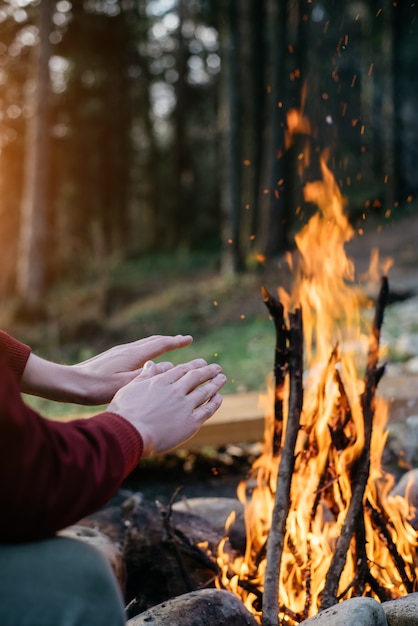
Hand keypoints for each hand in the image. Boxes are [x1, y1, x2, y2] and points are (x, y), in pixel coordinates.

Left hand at [21, 335, 192, 404]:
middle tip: (184, 340)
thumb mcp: (126, 385)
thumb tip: (170, 367)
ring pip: (144, 344)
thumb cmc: (97, 388)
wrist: (72, 383)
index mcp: (133, 355)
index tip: (189, 339)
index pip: (160, 344)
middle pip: (153, 341)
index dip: (176, 341)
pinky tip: (146, 358)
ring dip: (159, 343)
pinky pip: (137, 349)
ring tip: (169, 346)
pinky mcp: (113, 357)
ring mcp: (119, 352)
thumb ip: (148, 376)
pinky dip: (148, 349)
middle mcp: (128, 349)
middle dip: (170, 340)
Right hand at [107, 359, 225, 455]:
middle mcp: (175, 391)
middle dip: (208, 371)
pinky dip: (214, 403)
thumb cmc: (124, 413)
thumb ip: (143, 376)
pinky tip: (219, 398)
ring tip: (222, 378)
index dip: (193, 365)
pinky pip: (207, 410)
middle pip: (196, 377)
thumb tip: (151, 364)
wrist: (129, 434)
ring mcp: (184, 406)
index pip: (181, 370)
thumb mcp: (129, 389)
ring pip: (204, 392)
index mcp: (160, 382)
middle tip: (217, 367)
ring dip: (215, 384)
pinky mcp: (190, 423)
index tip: (202, 362)